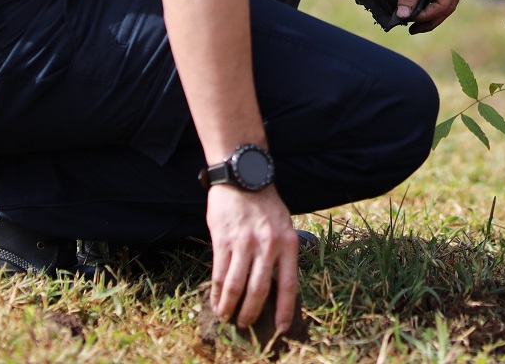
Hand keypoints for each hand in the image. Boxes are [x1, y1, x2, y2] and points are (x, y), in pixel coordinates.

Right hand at [206, 184, 300, 331]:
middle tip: (246, 325)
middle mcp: (268, 245)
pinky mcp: (224, 239)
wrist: (244, 177)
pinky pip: (220, 273)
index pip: (289, 284)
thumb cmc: (265, 205)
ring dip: (231, 307)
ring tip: (227, 317)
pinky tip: (216, 302)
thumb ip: (281, 253)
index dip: (285, 309)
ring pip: (236, 286)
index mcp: (288, 243)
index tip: (282, 328)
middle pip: (260, 290)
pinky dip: (217, 293)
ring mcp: (245, 242)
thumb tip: (277, 288)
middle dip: (252, 313)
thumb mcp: (284, 225)